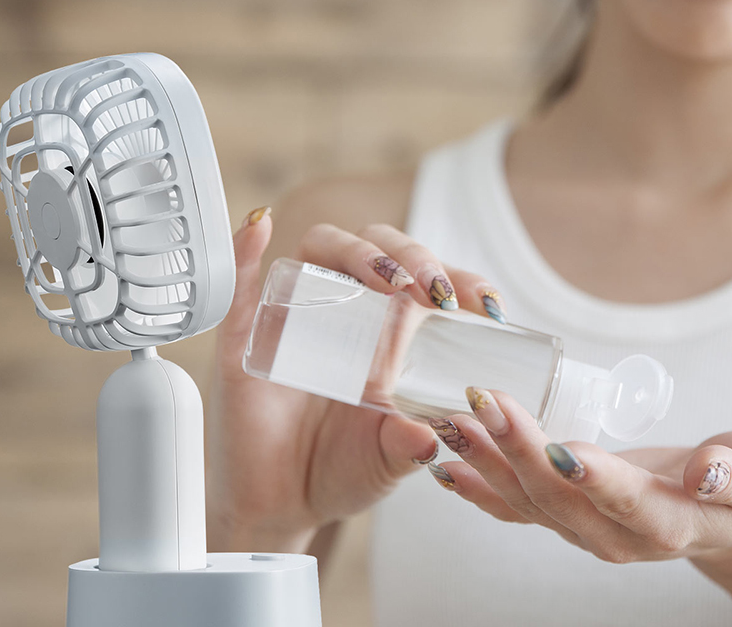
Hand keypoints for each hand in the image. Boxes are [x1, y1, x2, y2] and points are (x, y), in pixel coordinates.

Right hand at [206, 212, 507, 551]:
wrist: (283, 505)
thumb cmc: (343, 469)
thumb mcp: (388, 459)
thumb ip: (409, 446)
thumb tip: (429, 435)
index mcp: (390, 326)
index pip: (427, 278)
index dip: (459, 278)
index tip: (488, 305)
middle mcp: (347, 307)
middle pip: (378, 247)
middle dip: (413, 257)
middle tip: (434, 291)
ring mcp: (298, 313)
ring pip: (323, 247)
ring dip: (359, 252)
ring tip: (390, 280)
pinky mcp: (249, 334)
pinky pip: (243, 282)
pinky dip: (247, 250)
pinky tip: (260, 225)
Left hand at [427, 390, 731, 618]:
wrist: (722, 515)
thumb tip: (707, 472)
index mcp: (669, 526)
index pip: (628, 505)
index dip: (595, 478)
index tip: (560, 447)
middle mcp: (616, 537)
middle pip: (559, 498)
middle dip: (518, 449)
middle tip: (485, 400)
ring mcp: (583, 530)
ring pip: (526, 501)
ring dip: (486, 461)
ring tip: (452, 422)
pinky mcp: (564, 516)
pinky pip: (515, 508)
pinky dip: (478, 487)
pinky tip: (444, 465)